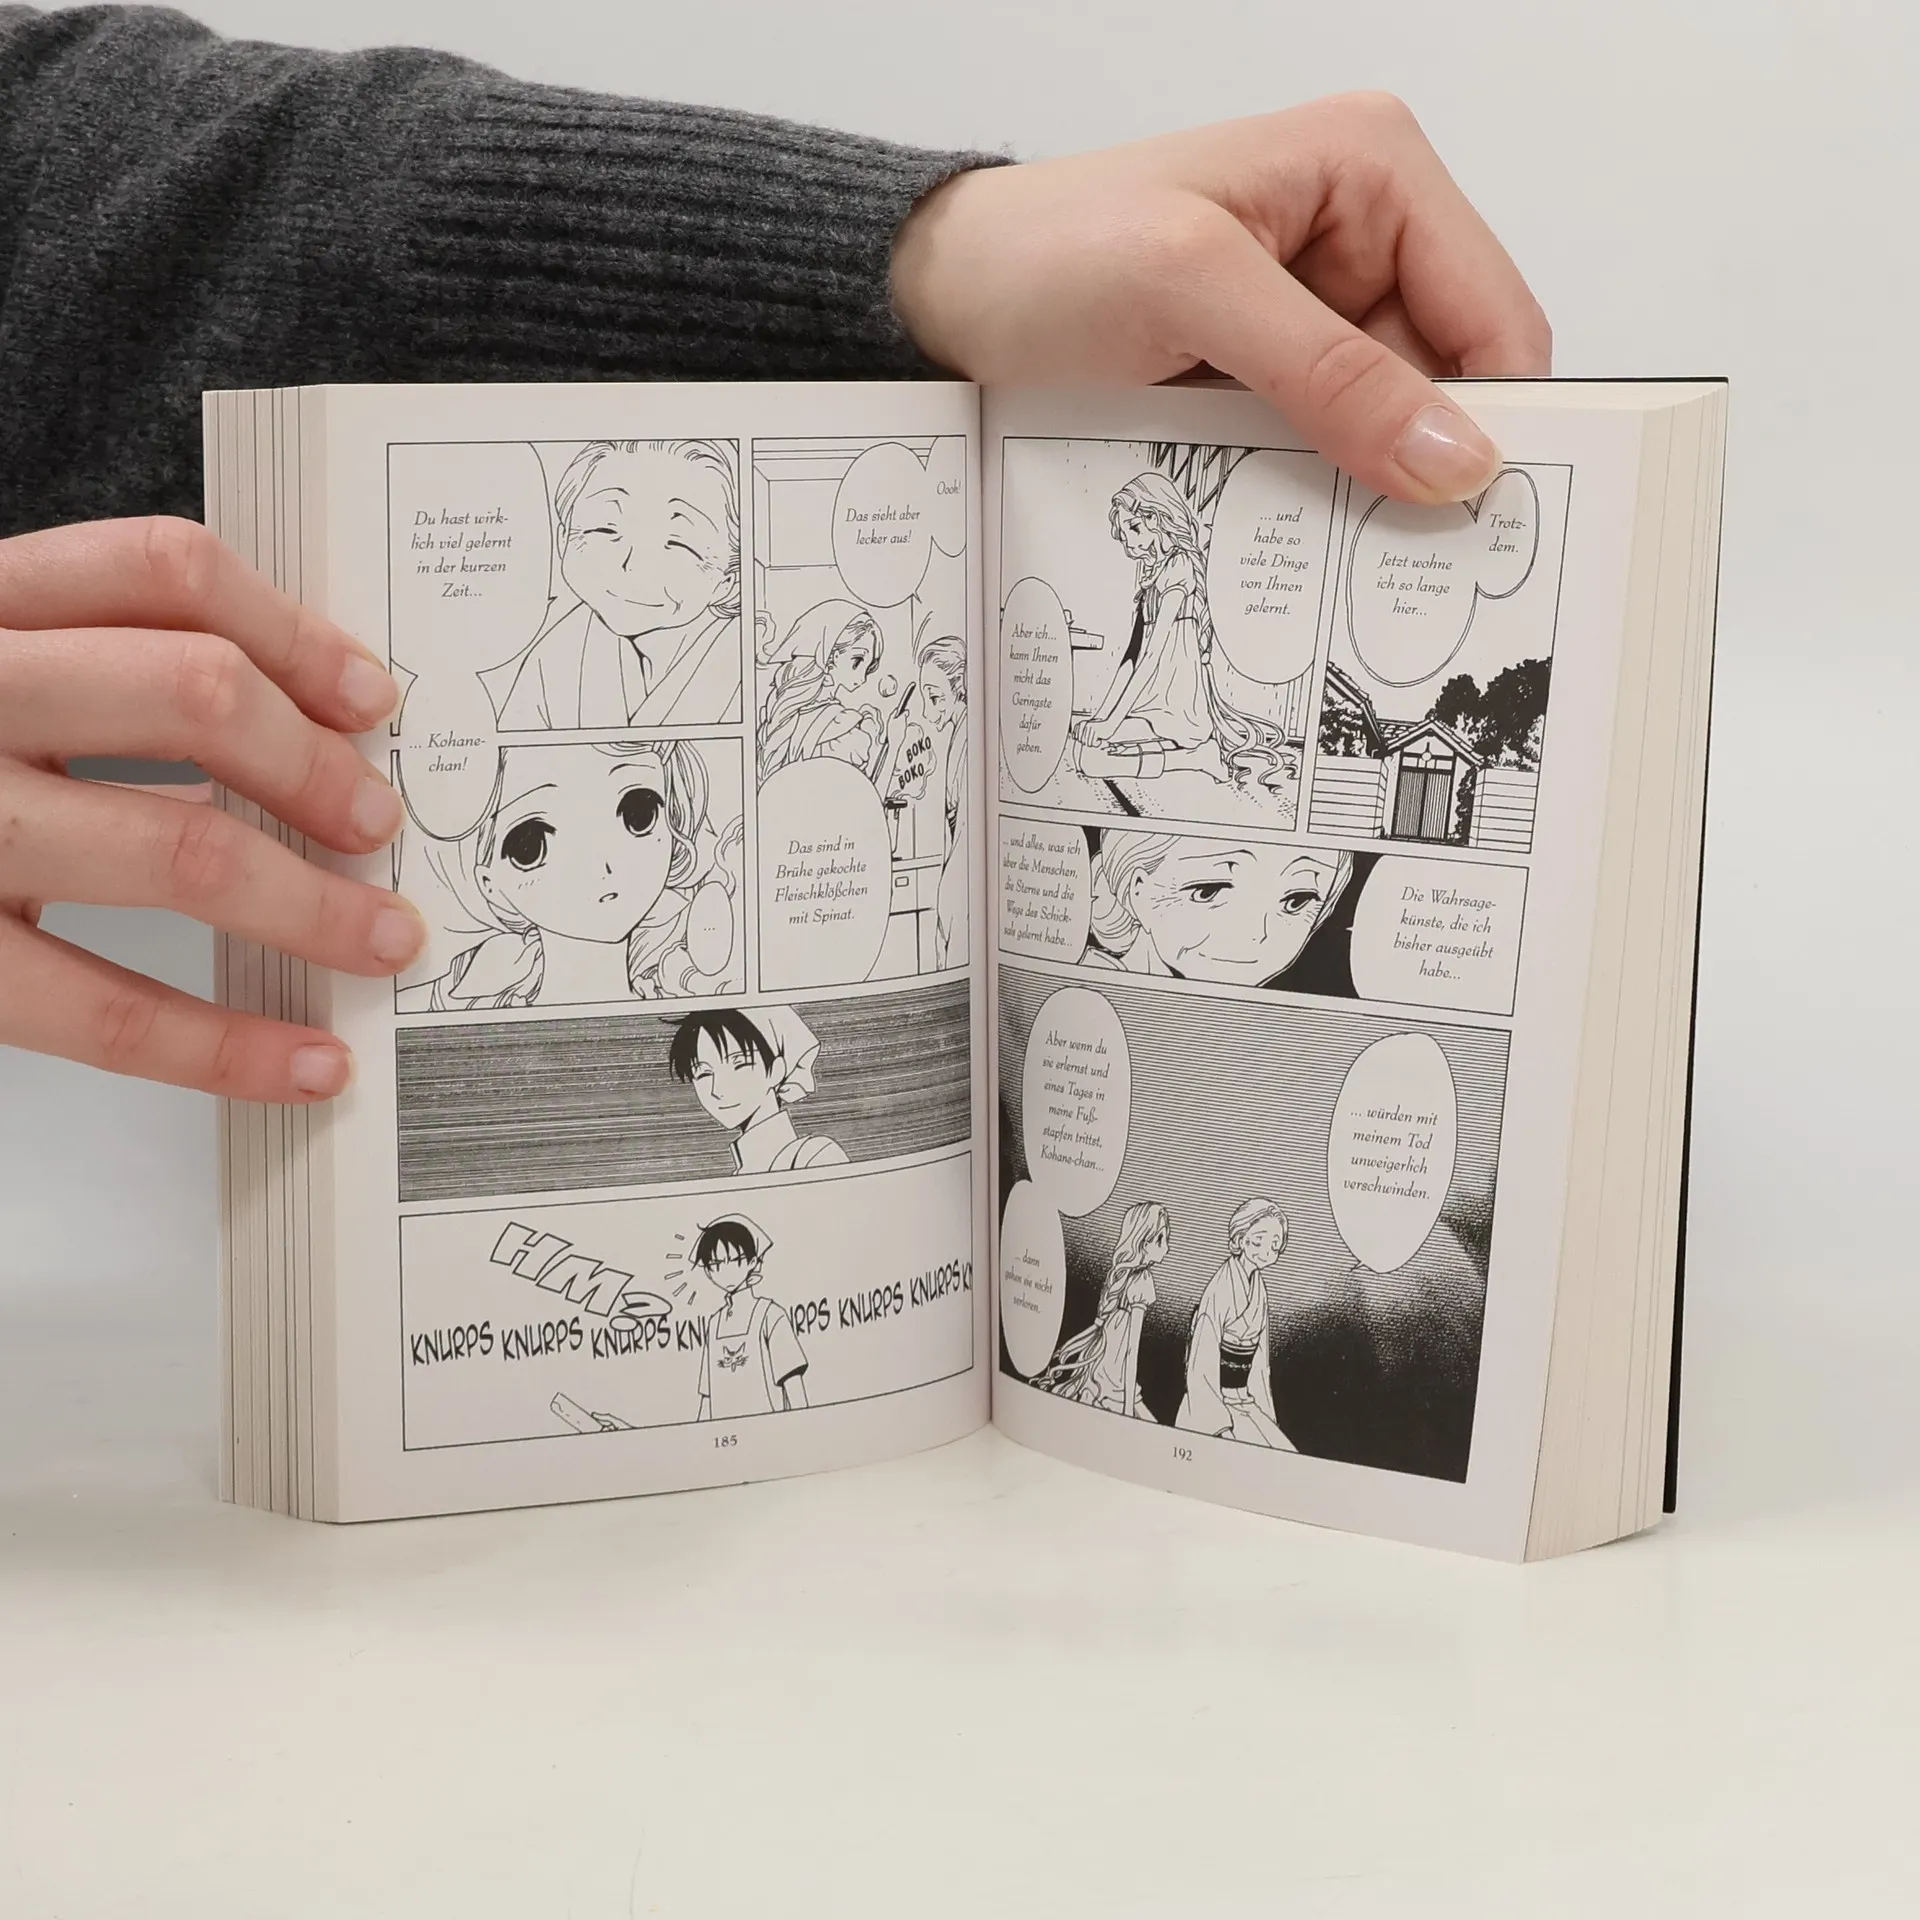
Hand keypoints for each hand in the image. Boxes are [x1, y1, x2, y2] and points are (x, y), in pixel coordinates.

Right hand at [0, 517, 422, 1101]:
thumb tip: (308, 729)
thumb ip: (90, 670)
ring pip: (176, 846)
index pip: (161, 570)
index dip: (293, 628)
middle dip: (316, 767)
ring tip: (380, 939)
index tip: (371, 696)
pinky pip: (100, 1007)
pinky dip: (223, 1045)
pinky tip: (301, 1064)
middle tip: (377, 826)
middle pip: (193, 691)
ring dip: (310, 905)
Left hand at [892, 94, 1549, 502]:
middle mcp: (1362, 238)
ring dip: (1354, 491)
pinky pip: (1322, 452)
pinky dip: (1305, 495)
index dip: (1499, 423)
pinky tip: (1268, 524)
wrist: (943, 298)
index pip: (1495, 316)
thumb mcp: (1190, 288)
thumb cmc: (1045, 252)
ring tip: (1305, 539)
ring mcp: (1316, 315)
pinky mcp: (1270, 376)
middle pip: (1448, 385)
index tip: (1477, 525)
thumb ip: (1328, 372)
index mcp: (1375, 172)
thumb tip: (1453, 455)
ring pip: (1385, 433)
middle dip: (1420, 468)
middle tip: (1389, 558)